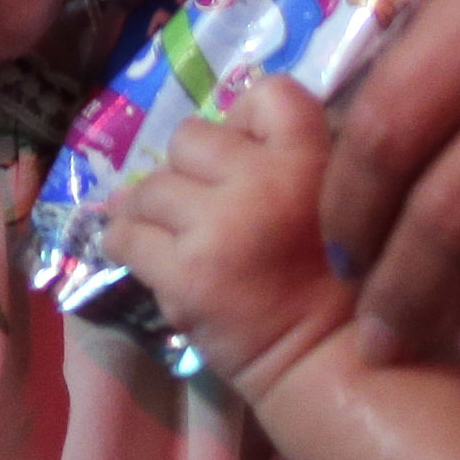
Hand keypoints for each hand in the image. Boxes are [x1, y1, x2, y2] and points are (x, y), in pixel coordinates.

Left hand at [106, 83, 355, 393]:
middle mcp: (263, 183)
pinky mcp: (186, 276)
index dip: (246, 119)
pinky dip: (125, 241)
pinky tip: (139, 252)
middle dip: (191, 170)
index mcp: (311, 160)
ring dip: (153, 209)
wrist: (327, 365)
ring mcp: (219, 229)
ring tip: (170, 233)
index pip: (268, 95)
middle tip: (204, 206)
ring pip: (150, 187)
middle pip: (189, 137)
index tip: (244, 153)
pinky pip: (126, 237)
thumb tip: (221, 130)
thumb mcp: (334, 200)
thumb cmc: (334, 282)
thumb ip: (288, 156)